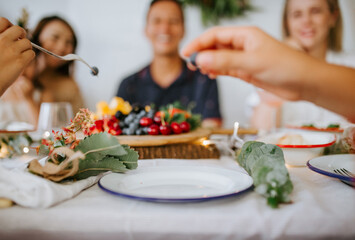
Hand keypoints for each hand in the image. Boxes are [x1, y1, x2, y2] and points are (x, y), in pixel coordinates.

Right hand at [0, 17, 34, 95]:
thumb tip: (11, 34)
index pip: (4, 21)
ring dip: (26, 48)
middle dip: (22, 36)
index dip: (10, 27)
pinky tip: (21, 62)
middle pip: (19, 30)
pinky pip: (31, 53)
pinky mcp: (20, 61)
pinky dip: (29, 57)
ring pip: (28, 43)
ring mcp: (11, 50)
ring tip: (19, 56)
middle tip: (19, 43)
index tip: (10, 34)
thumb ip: (0, 40)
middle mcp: (1, 40)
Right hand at [181, 26, 317, 100]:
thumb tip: (200, 60)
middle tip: (190, 64)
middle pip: (216, 46)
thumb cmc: (285, 66)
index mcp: (245, 35)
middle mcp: (243, 45)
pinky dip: (217, 71)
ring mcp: (245, 58)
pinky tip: (210, 75)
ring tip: (198, 70)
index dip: (199, 43)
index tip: (186, 53)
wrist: (304, 83)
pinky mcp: (247, 71)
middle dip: (202, 53)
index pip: (215, 35)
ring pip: (220, 58)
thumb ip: (225, 61)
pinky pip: (227, 69)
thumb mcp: (252, 62)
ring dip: (208, 63)